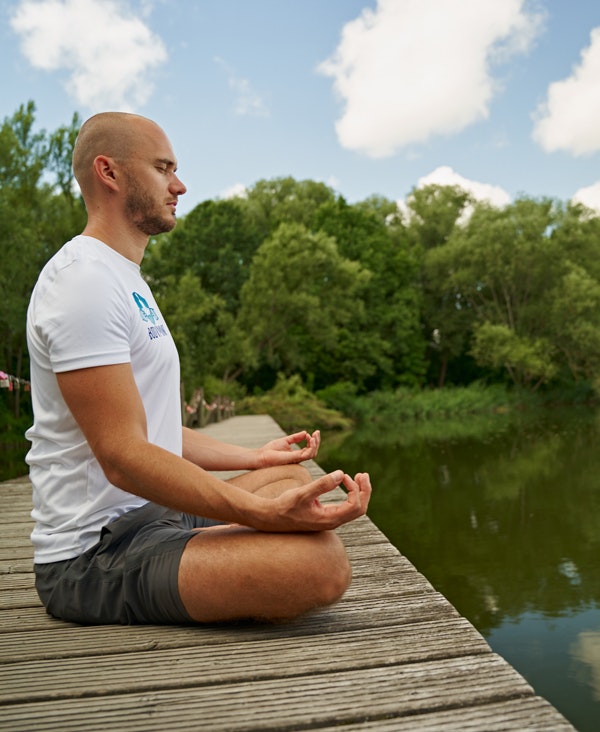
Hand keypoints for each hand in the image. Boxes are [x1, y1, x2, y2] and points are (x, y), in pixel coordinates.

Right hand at [255, 470, 371, 531]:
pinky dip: (351, 494)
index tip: (344, 475)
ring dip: (359, 492)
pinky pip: (347, 507)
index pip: (355, 505)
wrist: (272, 517)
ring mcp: (331, 519)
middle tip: (363, 474)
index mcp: (330, 519)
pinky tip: (347, 483)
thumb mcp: (303, 493)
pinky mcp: (327, 515)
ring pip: (355, 508)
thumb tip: (341, 474)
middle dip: (364, 490)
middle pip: (360, 509)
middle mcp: (333, 522)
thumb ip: (322, 484)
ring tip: (358, 477)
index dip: (355, 488)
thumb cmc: (285, 506)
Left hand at [256, 430, 320, 467]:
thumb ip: (295, 438)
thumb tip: (305, 432)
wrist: (262, 456)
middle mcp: (298, 458)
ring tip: (314, 435)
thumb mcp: (285, 441)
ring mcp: (297, 459)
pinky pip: (308, 454)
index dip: (312, 441)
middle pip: (313, 451)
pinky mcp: (295, 458)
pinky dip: (311, 447)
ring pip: (313, 454)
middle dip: (317, 442)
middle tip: (317, 432)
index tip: (311, 432)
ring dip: (316, 444)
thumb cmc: (271, 450)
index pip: (309, 449)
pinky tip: (310, 439)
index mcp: (297, 454)